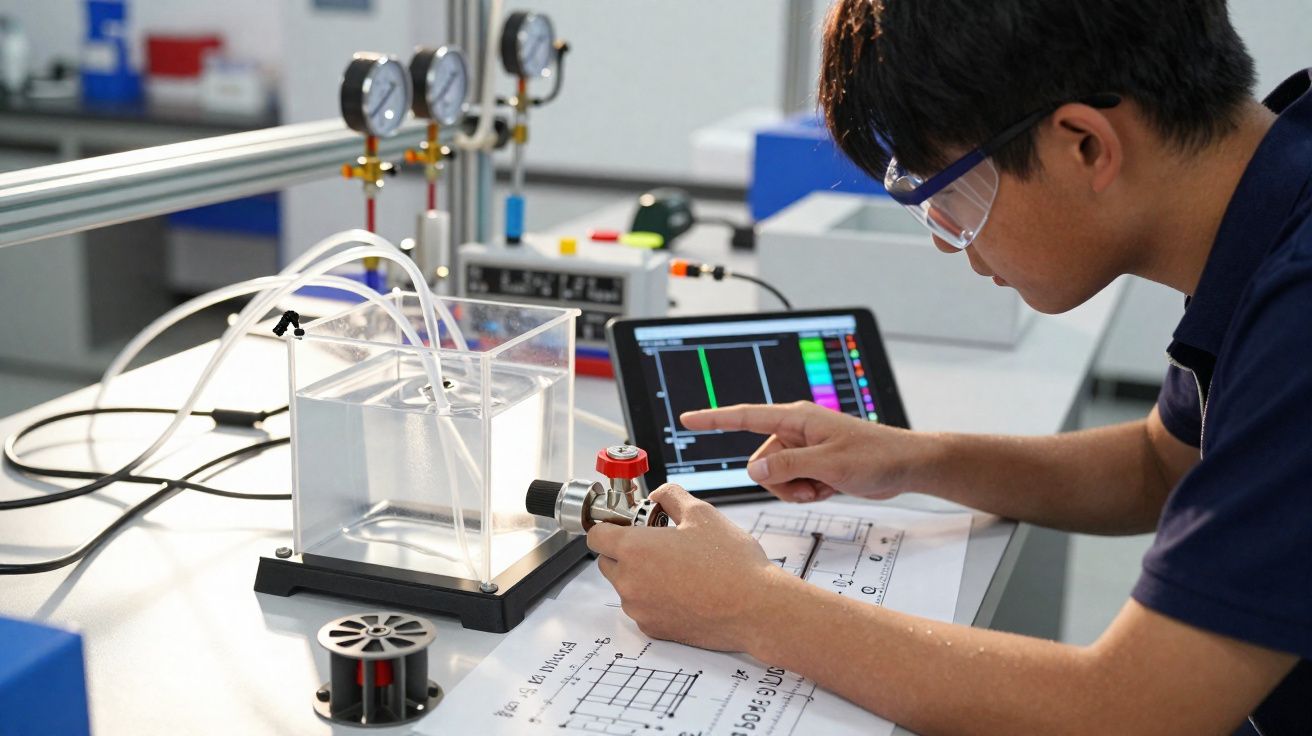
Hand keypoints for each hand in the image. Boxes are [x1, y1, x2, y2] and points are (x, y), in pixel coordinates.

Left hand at [586, 484, 793, 652]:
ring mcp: (640, 609)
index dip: (612, 526)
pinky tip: (685, 590)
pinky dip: (655, 598)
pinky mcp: (654, 629)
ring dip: (641, 575)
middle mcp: (630, 582)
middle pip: (608, 561)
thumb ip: (671, 497)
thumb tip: (659, 496)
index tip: (628, 523)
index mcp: (634, 550)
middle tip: (659, 543)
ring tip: (679, 567)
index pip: (596, 535)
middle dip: (626, 550)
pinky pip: (643, 608)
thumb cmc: (732, 564)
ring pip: (626, 586)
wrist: (756, 609)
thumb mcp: (702, 513)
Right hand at [681, 401, 926, 502]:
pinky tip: (829, 487)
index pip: (745, 416)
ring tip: (825, 485)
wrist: (905, 466)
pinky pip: (791, 485)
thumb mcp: (830, 464)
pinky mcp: (811, 464)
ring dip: (796, 490)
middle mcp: (795, 431)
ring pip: (775, 478)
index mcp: (796, 419)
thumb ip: (788, 466)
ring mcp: (803, 449)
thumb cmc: (875, 456)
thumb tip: (753, 469)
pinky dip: (807, 492)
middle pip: (761, 462)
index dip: (714, 419)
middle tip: (814, 484)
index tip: (688, 418)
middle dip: (781, 482)